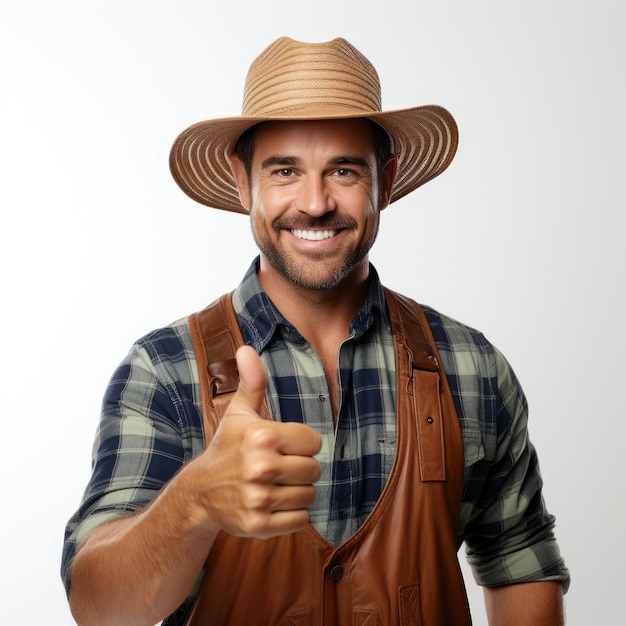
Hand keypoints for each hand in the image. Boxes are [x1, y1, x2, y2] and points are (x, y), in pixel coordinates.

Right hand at [193, 345, 321, 538]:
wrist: (201, 492)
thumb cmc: (228, 447)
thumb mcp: (240, 413)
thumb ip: (252, 381)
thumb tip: (246, 348)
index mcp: (262, 436)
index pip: (314, 442)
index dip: (301, 444)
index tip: (282, 446)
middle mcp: (261, 468)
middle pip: (314, 470)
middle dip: (301, 469)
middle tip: (279, 467)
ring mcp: (259, 499)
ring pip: (309, 495)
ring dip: (297, 491)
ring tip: (274, 485)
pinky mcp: (259, 525)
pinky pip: (301, 520)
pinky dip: (292, 515)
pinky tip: (272, 503)